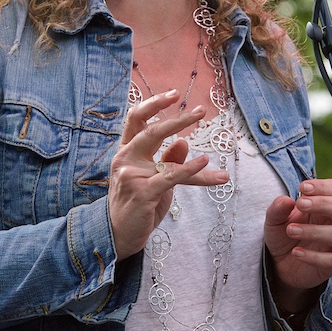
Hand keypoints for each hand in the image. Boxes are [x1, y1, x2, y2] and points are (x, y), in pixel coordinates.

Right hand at [108, 90, 229, 259]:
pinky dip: (191, 169)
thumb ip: (167, 160)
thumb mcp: (154, 178)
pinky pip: (172, 176)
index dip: (154, 103)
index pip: (136, 119)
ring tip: (212, 148)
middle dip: (177, 119)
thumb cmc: (138, 204)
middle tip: (201, 111)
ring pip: (167, 158)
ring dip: (192, 154)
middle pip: (150, 129)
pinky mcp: (143, 192)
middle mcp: (126, 158)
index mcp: (126, 151)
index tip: (175, 94)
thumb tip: (182, 142)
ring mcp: (132, 175)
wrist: (119, 236)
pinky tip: (206, 163)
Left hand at [264, 178, 331, 312]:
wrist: (280, 264)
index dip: (323, 186)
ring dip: (313, 231)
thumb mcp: (274, 219)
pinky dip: (312, 256)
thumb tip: (287, 200)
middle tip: (300, 204)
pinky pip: (331, 260)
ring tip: (290, 230)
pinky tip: (296, 252)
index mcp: (323, 206)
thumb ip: (278, 208)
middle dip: (323, 203)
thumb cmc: (283, 234)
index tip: (303, 187)